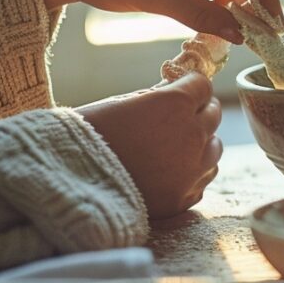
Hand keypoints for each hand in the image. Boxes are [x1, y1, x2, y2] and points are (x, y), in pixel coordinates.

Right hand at [76, 72, 222, 218]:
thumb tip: (175, 91)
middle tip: (177, 118)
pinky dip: (193, 171)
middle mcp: (193, 134)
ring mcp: (193, 168)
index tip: (181, 91)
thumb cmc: (88, 135)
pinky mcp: (185, 196)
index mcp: (176, 104)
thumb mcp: (122, 104)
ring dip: (201, 143)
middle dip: (198, 112)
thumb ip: (157, 97)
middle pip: (213, 115)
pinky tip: (171, 171)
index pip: (203, 86)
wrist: (68, 184)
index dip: (191, 87)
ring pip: (214, 148)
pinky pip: (203, 177)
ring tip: (174, 147)